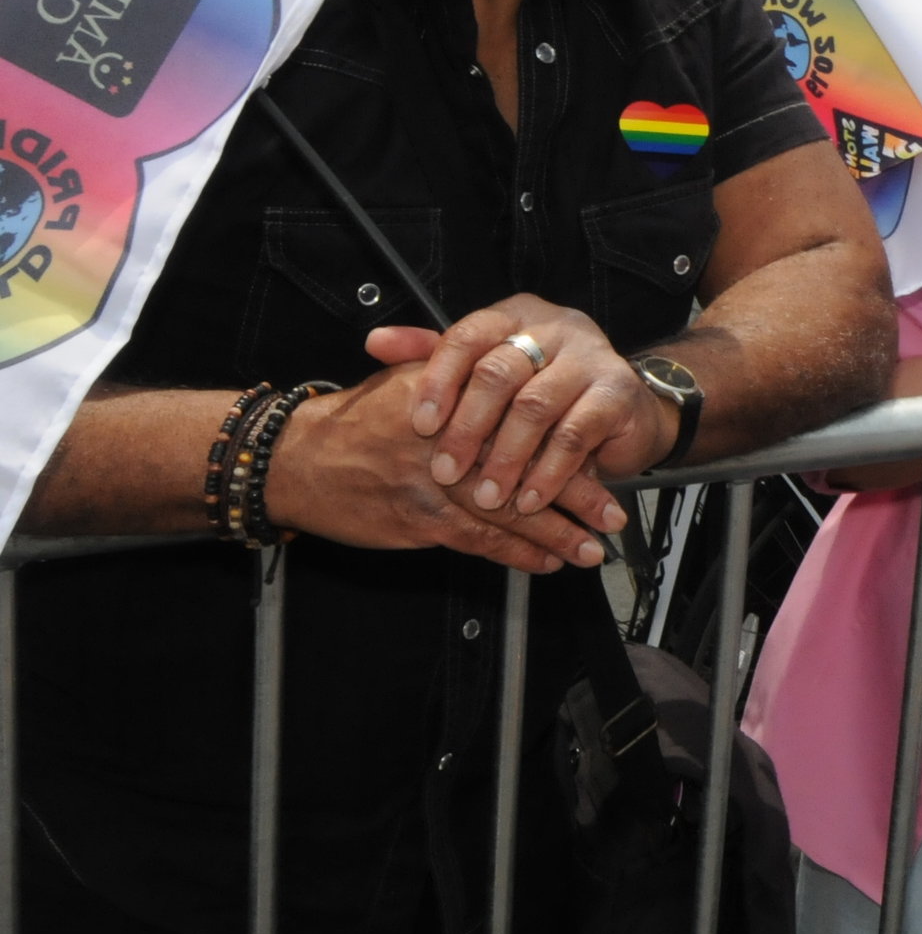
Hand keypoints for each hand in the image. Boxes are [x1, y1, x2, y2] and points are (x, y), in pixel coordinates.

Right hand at [262, 364, 620, 572]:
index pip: (525, 419)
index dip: (569, 442)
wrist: (295, 460)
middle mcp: (450, 440)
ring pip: (508, 513)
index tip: (603, 455)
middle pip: (527, 469)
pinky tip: (545, 562)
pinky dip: (515, 554)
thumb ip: (463, 374)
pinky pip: (478, 541)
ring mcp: (433, 484)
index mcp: (455, 397)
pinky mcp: (419, 520)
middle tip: (614, 516)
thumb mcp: (410, 380)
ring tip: (591, 549)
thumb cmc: (356, 419)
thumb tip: (519, 371)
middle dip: (575, 496)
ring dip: (554, 535)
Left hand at [368, 293, 665, 515]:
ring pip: (535, 407)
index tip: (419, 425)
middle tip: (446, 473)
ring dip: (507, 459)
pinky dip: (549, 472)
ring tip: (488, 497)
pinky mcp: (618, 392)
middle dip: (468, 429)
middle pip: (500, 372)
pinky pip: (575, 434)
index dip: (440, 379)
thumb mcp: (491, 370)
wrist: (627, 410)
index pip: (468, 335)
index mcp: (517, 316)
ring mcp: (591, 357)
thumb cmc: (547, 391)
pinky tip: (531, 499)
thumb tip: (375, 342)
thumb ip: (436, 357)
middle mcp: (556, 328)